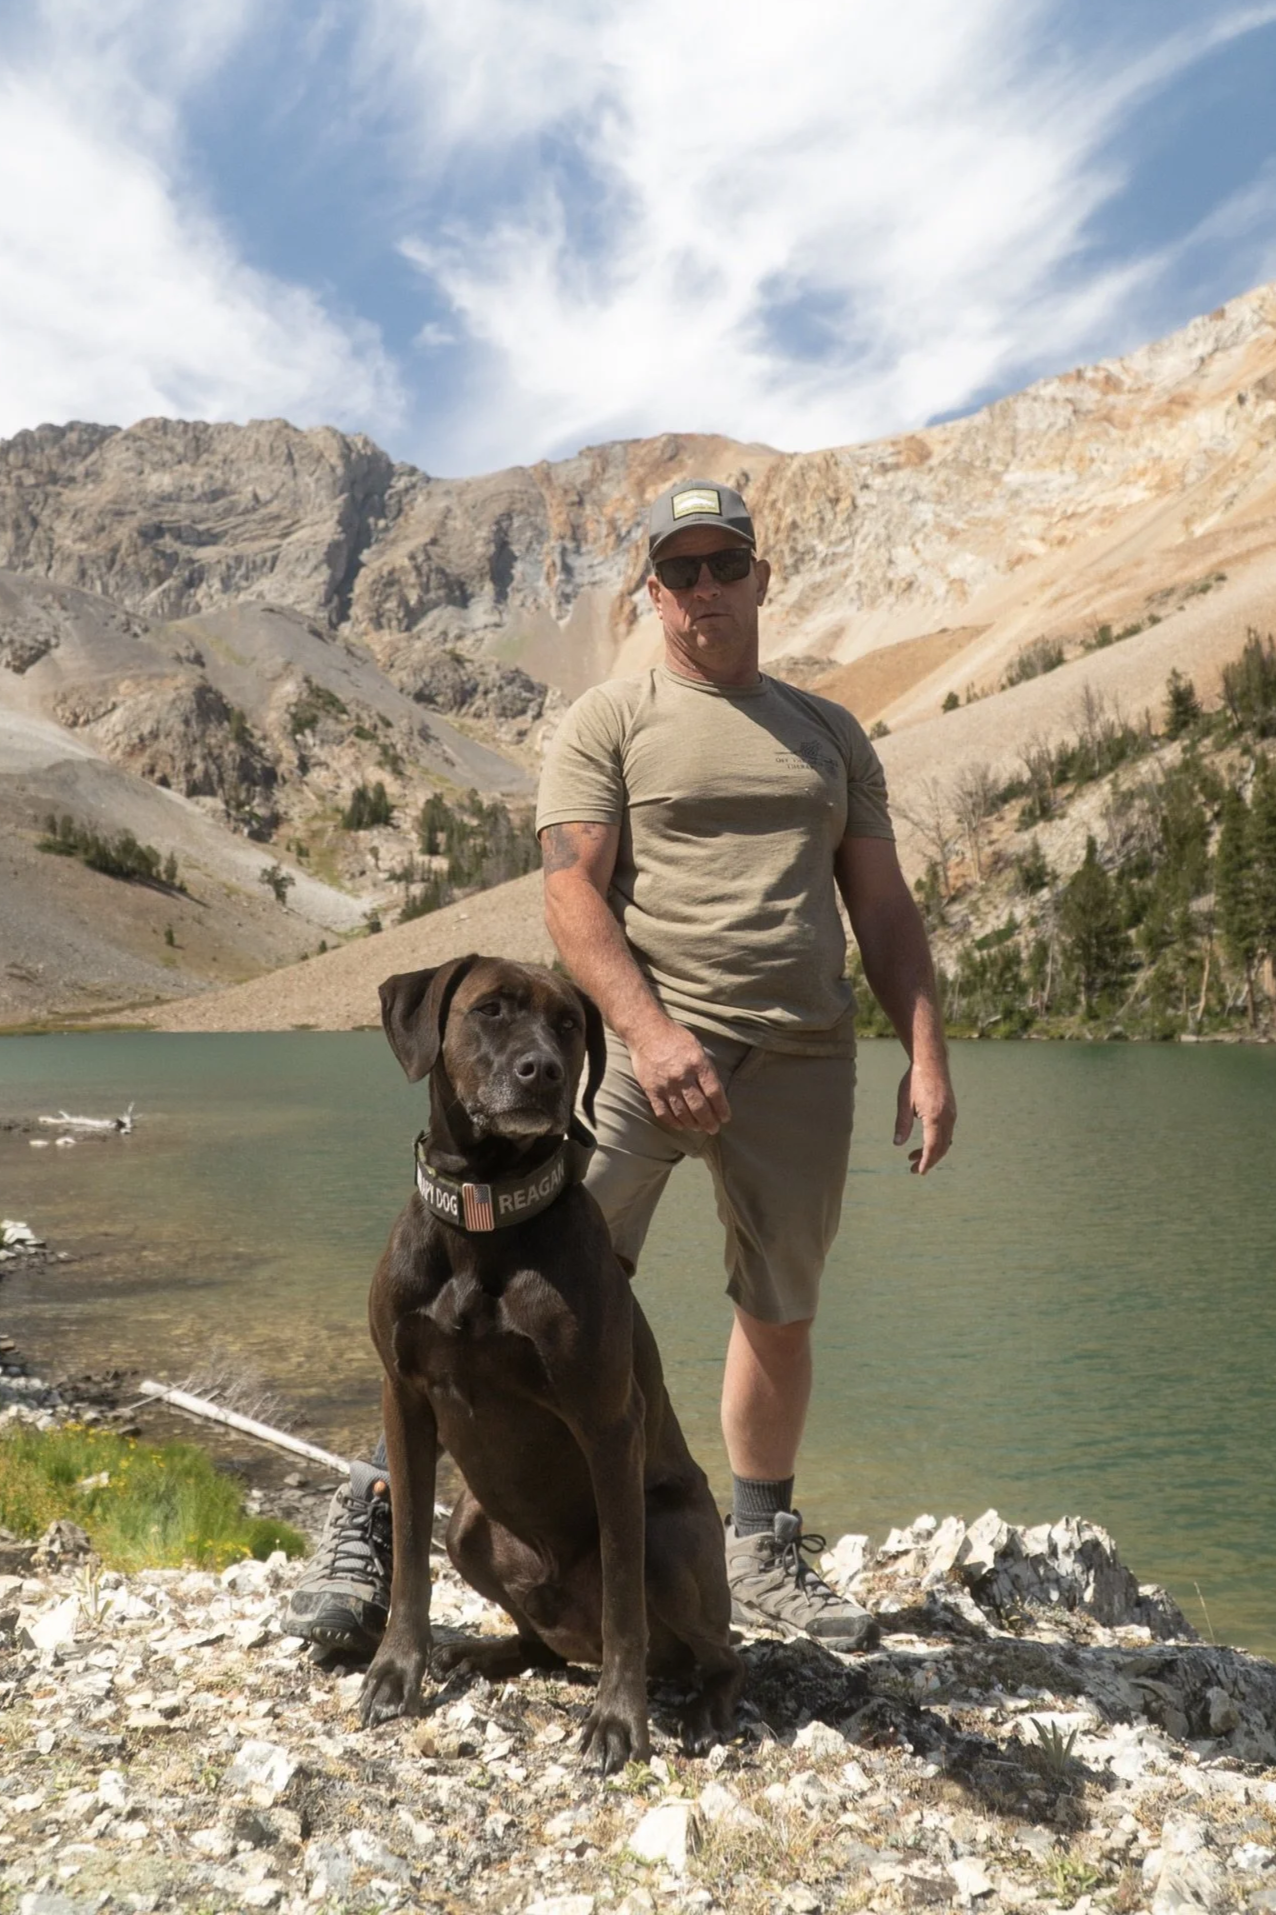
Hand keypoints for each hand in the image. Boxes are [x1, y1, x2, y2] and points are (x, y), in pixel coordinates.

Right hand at [628, 1018, 730, 1131]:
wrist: (647, 1032)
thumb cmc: (676, 1039)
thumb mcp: (698, 1049)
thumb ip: (706, 1070)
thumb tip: (716, 1094)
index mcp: (697, 1064)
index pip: (714, 1093)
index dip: (722, 1109)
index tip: (725, 1118)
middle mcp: (682, 1076)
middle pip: (699, 1107)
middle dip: (709, 1122)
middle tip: (714, 1129)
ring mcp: (666, 1085)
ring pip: (682, 1114)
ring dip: (693, 1125)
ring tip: (699, 1128)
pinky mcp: (651, 1090)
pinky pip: (663, 1113)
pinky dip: (673, 1122)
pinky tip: (680, 1126)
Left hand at [894, 1057, 955, 1174]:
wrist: (932, 1062)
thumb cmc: (915, 1080)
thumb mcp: (904, 1102)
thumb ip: (902, 1124)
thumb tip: (898, 1144)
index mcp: (935, 1117)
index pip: (932, 1147)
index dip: (926, 1161)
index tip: (919, 1172)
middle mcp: (947, 1118)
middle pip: (941, 1148)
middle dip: (929, 1161)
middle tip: (913, 1169)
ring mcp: (952, 1115)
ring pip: (945, 1141)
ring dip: (932, 1152)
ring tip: (914, 1156)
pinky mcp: (952, 1111)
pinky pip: (947, 1133)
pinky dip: (938, 1142)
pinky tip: (925, 1143)